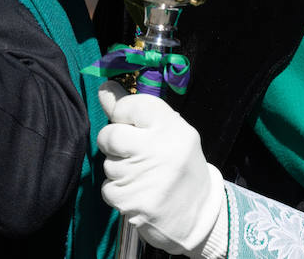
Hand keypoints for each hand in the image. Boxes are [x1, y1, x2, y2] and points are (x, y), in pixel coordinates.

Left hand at [98, 82, 224, 256]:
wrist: (199, 215)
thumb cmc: (179, 165)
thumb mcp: (169, 132)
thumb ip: (135, 110)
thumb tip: (105, 89)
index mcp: (173, 128)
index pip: (131, 105)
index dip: (123, 113)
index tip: (131, 123)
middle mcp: (160, 150)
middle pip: (110, 135)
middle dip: (112, 142)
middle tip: (129, 150)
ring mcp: (145, 178)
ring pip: (108, 164)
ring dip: (118, 169)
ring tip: (142, 175)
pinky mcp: (132, 203)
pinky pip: (108, 188)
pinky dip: (118, 191)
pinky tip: (138, 192)